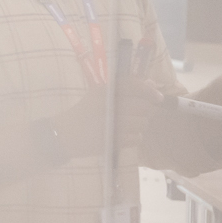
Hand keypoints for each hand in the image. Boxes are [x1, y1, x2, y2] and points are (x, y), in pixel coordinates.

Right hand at [48, 80, 164, 158]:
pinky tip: (121, 136)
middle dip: (145, 112)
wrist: (64, 135)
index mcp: (105, 91)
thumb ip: (127, 89)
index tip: (157, 97)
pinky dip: (133, 138)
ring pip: (143, 123)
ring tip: (124, 126)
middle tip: (135, 115)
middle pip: (144, 107)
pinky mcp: (115, 139)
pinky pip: (137, 138)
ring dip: (139, 126)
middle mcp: (110, 104)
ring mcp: (113, 122)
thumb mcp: (100, 96)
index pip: (134, 85)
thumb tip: (151, 83)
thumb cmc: (83, 114)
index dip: (149, 90)